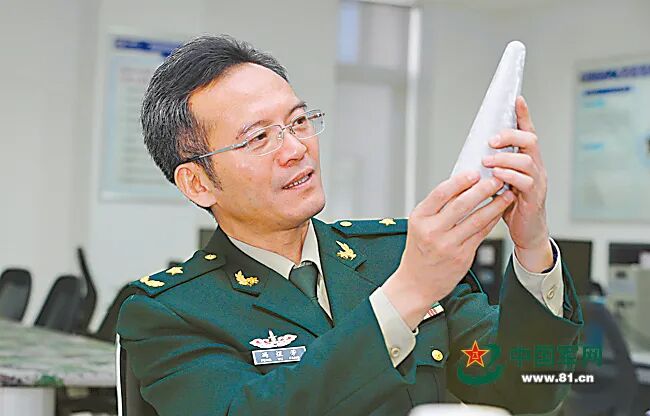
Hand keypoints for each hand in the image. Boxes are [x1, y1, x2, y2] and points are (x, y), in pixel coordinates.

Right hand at [383, 172, 514, 328]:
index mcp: (419, 218)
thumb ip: (437, 207)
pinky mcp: (462, 256)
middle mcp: (432, 231)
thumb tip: (461, 185)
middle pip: (462, 204)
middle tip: (496, 179)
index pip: (441, 193)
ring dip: (494, 204)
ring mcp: (447, 245)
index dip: (460, 181)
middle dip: (483, 189)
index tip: (474, 172)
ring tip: (505, 194)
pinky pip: (481, 233)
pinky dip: (492, 221)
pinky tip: (499, 212)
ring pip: (476, 219)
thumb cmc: (419, 251)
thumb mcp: (419, 225)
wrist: (416, 283)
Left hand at [481, 96, 551, 271]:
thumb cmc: (511, 206)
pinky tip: (497, 178)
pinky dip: (509, 177)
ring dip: (505, 158)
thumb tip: (475, 151)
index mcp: (527, 160)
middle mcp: (536, 167)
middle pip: (530, 140)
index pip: (527, 132)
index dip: (523, 116)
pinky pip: (525, 182)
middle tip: (491, 140)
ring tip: (487, 161)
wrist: (527, 233)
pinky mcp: (534, 198)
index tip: (517, 99)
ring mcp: (538, 181)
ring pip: (527, 160)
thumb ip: (493, 166)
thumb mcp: (500, 181)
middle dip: (510, 136)